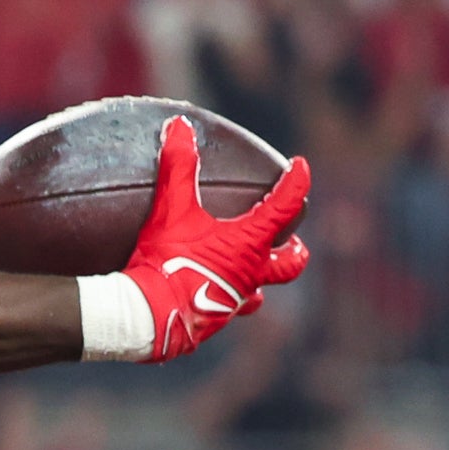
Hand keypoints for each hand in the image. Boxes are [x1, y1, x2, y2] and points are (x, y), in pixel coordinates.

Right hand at [119, 116, 312, 360]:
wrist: (147, 315)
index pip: (285, 207)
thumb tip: (179, 127)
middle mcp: (250, 274)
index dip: (296, 183)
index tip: (301, 167)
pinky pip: (226, 310)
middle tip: (293, 243)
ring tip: (247, 272)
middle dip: (294, 251)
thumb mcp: (171, 210)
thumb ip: (178, 167)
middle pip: (290, 264)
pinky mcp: (212, 323)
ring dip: (258, 280)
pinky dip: (224, 299)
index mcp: (248, 244)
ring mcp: (233, 302)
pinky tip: (207, 295)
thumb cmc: (166, 261)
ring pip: (257, 291)